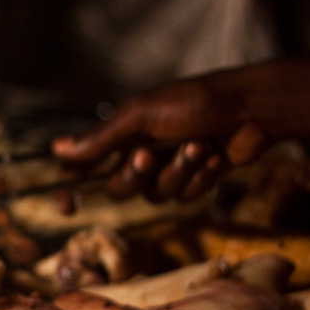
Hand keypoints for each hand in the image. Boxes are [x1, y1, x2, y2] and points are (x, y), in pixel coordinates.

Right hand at [51, 75, 272, 211]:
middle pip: (120, 188)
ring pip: (156, 195)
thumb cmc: (195, 102)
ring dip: (178, 172)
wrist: (250, 108)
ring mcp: (168, 167)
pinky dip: (200, 177)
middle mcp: (140, 151)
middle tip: (151, 154)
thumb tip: (58, 150)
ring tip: (199, 145)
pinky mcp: (194, 178)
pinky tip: (215, 156)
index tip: (68, 206)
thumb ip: (102, 138)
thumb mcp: (143, 116)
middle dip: (137, 174)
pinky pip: (185, 196)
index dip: (72, 186)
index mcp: (122, 132)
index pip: (85, 165)